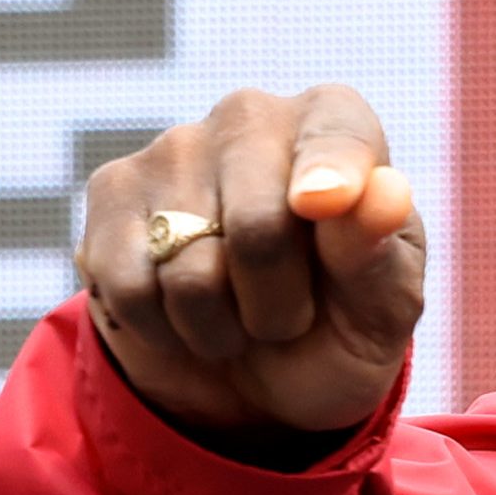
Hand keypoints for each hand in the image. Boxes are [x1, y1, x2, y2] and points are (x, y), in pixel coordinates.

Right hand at [79, 82, 429, 446]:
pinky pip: (132, 286)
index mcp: (333, 123)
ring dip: (221, 326)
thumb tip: (384, 190)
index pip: (336, 136)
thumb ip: (379, 250)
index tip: (320, 206)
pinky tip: (182, 316)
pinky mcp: (110, 191)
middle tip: (289, 315)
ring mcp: (173, 148)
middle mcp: (248, 116)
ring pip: (191, 271)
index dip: (331, 174)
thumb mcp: (381, 308)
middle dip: (279, 304)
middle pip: (258, 225)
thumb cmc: (335, 327)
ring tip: (237, 313)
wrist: (256, 378)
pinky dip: (165, 330)